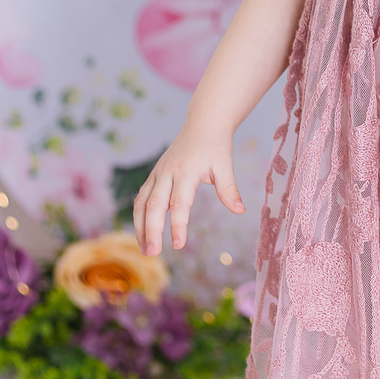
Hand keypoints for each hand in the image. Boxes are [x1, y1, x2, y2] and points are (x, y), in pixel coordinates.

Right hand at [133, 133, 245, 255]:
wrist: (202, 124)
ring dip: (140, 227)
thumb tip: (240, 211)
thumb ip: (229, 189)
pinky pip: (141, 197)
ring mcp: (157, 173)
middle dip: (151, 230)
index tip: (178, 245)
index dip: (178, 224)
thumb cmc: (215, 146)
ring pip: (142, 202)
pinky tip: (142, 233)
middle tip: (152, 253)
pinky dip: (139, 216)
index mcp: (185, 170)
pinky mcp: (154, 175)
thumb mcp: (225, 165)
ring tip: (144, 250)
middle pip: (154, 205)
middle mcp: (167, 172)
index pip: (179, 202)